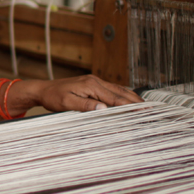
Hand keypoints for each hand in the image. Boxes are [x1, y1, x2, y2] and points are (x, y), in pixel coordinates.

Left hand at [10, 76, 141, 114]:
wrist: (43, 89)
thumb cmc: (53, 97)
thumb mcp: (66, 104)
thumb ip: (85, 106)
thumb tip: (103, 109)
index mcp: (91, 85)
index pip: (114, 98)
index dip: (129, 106)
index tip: (142, 112)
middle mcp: (95, 81)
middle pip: (120, 92)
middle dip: (135, 101)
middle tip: (150, 110)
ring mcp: (95, 82)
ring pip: (118, 90)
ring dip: (131, 98)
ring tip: (144, 106)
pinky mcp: (93, 85)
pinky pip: (112, 90)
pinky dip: (122, 95)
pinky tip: (128, 100)